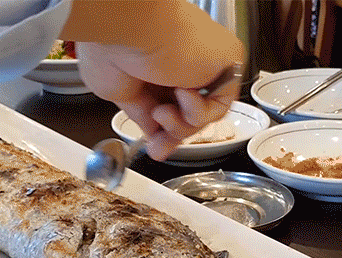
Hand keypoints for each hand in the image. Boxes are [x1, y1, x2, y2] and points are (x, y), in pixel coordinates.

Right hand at [70, 0, 243, 160]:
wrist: (127, 28)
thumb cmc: (114, 44)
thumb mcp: (120, 92)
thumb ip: (142, 114)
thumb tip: (152, 133)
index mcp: (159, 60)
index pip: (171, 102)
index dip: (164, 129)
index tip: (156, 146)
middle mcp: (184, 59)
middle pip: (188, 112)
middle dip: (173, 134)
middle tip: (159, 145)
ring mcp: (206, 62)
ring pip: (203, 114)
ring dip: (180, 124)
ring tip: (162, 112)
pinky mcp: (227, 64)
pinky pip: (219, 106)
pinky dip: (198, 111)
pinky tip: (182, 93)